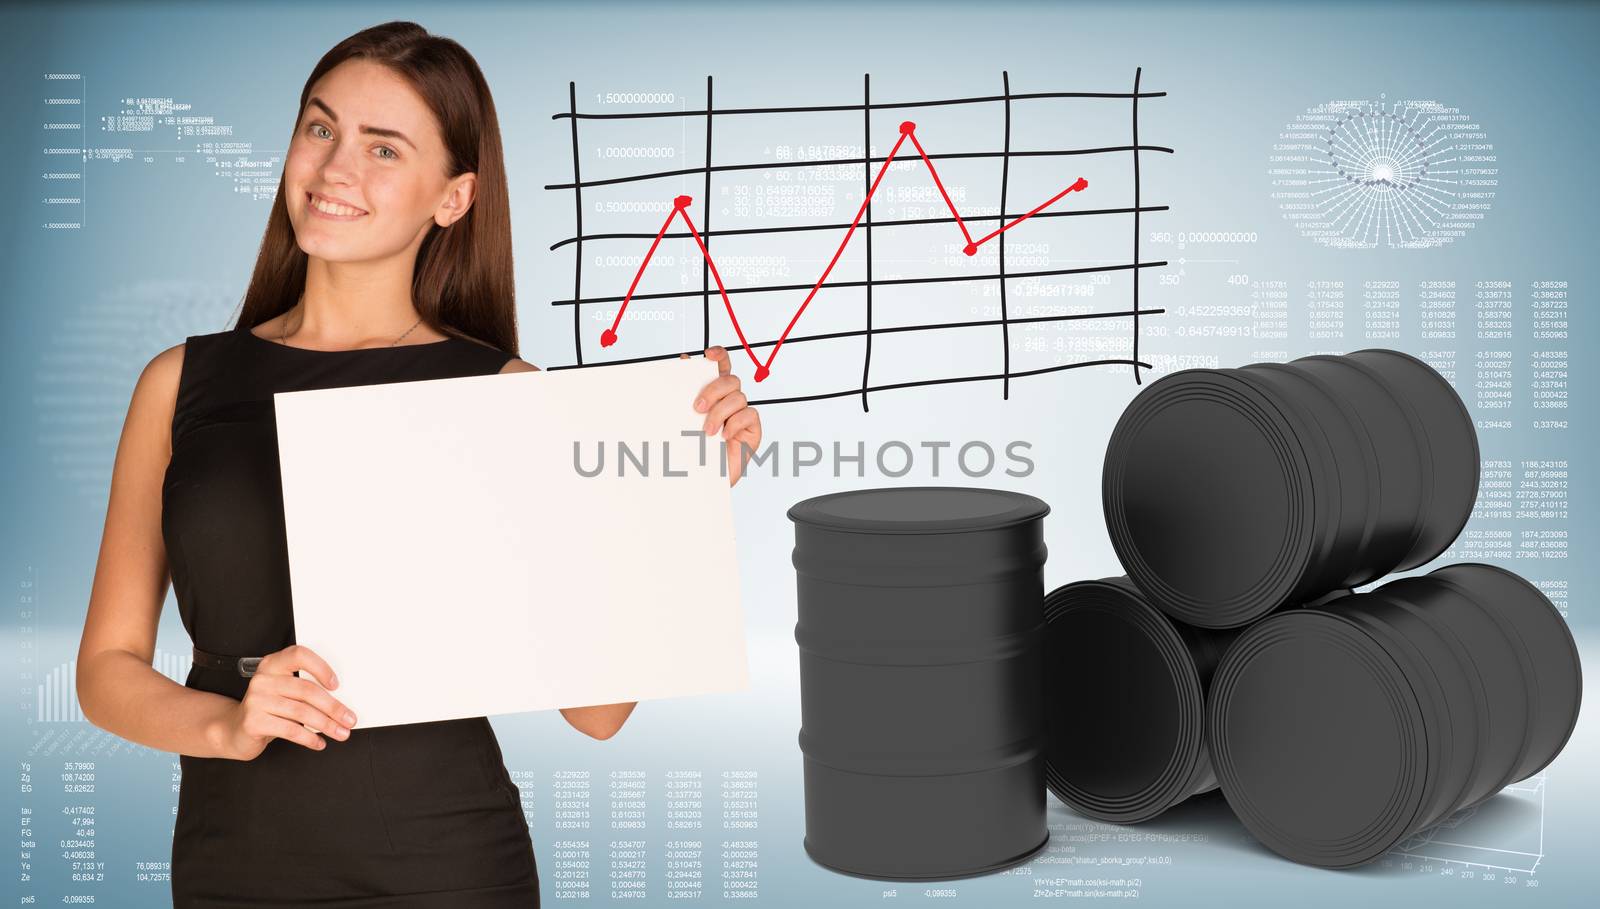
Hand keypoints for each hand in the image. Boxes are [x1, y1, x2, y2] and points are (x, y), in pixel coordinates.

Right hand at [213, 644, 356, 759]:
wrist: (234, 730)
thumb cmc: (268, 709)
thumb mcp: (284, 693)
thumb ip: (305, 690)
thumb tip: (340, 703)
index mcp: (273, 664)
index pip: (299, 655)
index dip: (321, 668)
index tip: (337, 685)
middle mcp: (263, 679)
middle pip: (306, 690)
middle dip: (333, 707)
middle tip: (349, 719)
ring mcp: (256, 700)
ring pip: (301, 712)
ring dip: (326, 725)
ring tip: (340, 733)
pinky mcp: (253, 721)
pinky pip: (290, 730)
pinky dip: (309, 738)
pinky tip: (319, 743)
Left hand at [684, 346, 761, 486]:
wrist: (702, 482)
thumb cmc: (693, 452)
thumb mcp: (683, 422)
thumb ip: (683, 398)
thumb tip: (681, 366)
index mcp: (713, 393)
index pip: (721, 366)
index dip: (719, 354)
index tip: (708, 355)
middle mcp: (730, 401)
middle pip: (730, 379)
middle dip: (713, 390)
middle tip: (697, 407)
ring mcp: (742, 415)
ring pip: (738, 397)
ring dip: (720, 412)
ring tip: (707, 431)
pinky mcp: (753, 430)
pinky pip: (750, 414)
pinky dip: (736, 423)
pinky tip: (724, 436)